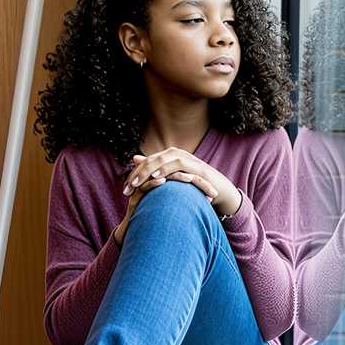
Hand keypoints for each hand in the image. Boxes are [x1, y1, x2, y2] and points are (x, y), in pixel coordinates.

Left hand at [121, 146, 240, 209]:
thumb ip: (156, 171)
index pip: (147, 163)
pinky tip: (156, 177)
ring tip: (137, 184)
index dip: (135, 175)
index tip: (124, 190)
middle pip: (152, 160)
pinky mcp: (196, 166)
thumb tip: (134, 159)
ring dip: (149, 171)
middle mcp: (177, 154)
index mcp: (169, 157)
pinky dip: (167, 169)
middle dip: (138, 175)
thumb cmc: (195, 186)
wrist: (220, 189)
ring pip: (163, 160)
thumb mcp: (174, 180)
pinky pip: (179, 164)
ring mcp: (188, 158)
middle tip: (127, 189)